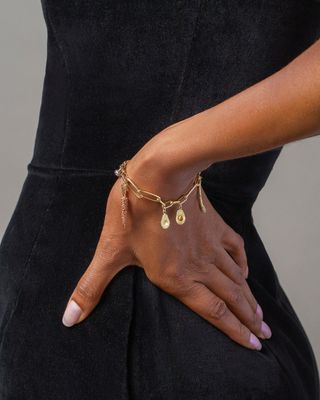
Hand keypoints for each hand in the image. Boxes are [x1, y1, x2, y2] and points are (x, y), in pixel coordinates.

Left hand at [61, 157, 271, 350]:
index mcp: (176, 277)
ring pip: (237, 278)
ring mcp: (210, 245)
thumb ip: (92, 287)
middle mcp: (199, 266)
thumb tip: (69, 318)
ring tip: (261, 313)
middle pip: (231, 298)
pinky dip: (243, 264)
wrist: (159, 174)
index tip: (253, 344)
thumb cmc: (133, 212)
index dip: (234, 331)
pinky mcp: (214, 226)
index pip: (213, 312)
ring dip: (250, 297)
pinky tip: (245, 272)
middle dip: (249, 319)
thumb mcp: (109, 251)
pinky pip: (235, 250)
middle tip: (265, 334)